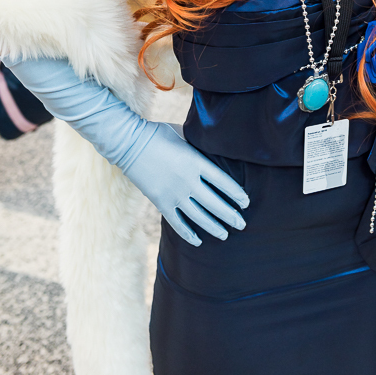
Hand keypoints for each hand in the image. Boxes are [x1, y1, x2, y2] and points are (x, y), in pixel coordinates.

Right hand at [1, 54, 248, 248]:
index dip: (236, 194)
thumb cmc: (159, 133)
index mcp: (197, 162)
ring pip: (199, 217)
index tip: (246, 203)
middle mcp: (189, 181)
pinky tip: (198, 241)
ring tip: (226, 234)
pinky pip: (178, 222)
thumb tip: (215, 143)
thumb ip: (200, 145)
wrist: (129, 143)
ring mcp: (174, 194)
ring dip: (214, 227)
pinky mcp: (161, 202)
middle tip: (242, 224)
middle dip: (231, 216)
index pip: (224, 182)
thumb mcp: (184, 134)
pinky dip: (189, 233)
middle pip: (215, 204)